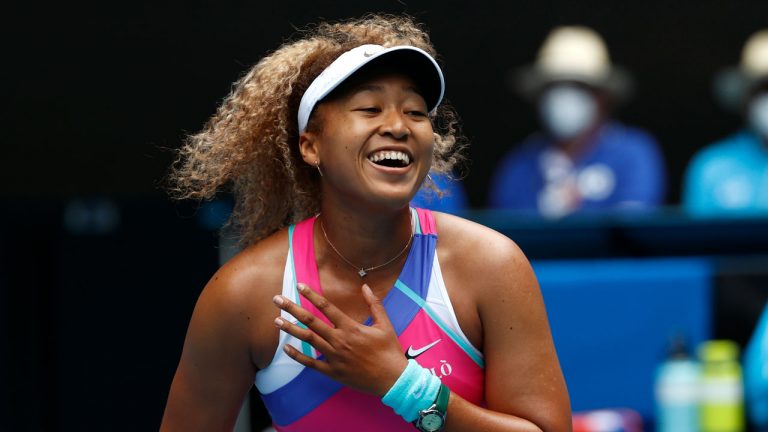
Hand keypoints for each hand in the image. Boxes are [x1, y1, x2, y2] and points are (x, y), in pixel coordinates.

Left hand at [272, 283, 408, 396]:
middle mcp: (339, 340)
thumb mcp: (385, 325)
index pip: (326, 307)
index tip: (299, 285)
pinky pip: (310, 363)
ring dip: (291, 329)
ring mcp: (334, 357)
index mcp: (351, 327)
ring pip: (308, 340)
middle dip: (292, 309)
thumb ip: (374, 304)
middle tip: (277, 299)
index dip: (311, 295)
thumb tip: (365, 286)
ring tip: (276, 320)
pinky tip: (286, 348)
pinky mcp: (333, 372)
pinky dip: (297, 356)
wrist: (393, 380)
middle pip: (311, 321)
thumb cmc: (389, 351)